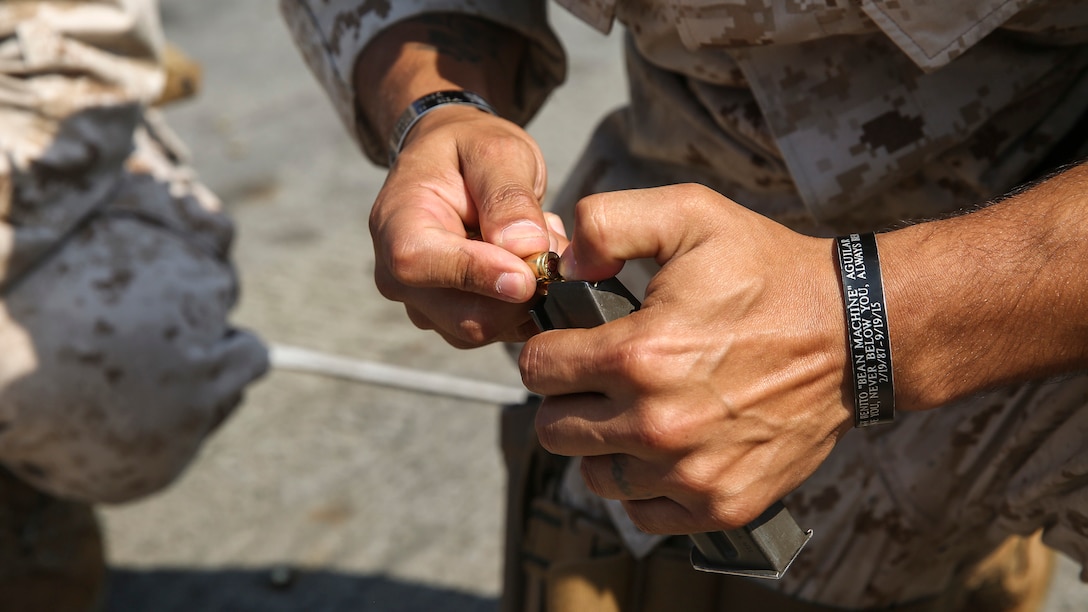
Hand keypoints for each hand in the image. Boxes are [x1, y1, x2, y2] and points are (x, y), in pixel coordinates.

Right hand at [369, 106, 565, 346]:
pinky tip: (531, 261)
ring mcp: (427, 307)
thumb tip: (523, 245)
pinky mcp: (456, 322)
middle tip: (553, 240)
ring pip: (488, 329)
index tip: (527, 273)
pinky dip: (529, 302)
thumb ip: (508, 196)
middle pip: (462, 316)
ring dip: (530, 295)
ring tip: (538, 239)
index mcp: (396, 224)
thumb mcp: (496, 152)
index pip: (419, 264)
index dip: (476, 274)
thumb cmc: (470, 152)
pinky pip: (502, 329)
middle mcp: (399, 278)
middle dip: (521, 292)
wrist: (458, 167)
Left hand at [519, 184, 852, 533]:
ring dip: (604, 446)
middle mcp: (657, 423)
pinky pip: (642, 513)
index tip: (574, 343)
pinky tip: (666, 451)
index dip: (550, 349)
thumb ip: (609, 222)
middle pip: (555, 428)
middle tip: (603, 377)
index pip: (539, 369)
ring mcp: (690, 473)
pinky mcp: (721, 505)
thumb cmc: (770, 274)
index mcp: (639, 354)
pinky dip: (645, 487)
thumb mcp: (691, 214)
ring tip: (637, 412)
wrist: (855, 335)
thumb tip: (565, 265)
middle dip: (569, 398)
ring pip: (594, 475)